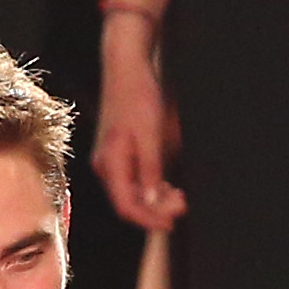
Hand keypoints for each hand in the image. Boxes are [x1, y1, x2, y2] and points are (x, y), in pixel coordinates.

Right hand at [95, 21, 183, 233]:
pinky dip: (151, 187)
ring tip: (179, 196)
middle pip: (129, 202)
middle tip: (182, 204)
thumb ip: (151, 170)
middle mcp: (106, 166)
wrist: (126, 66)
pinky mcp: (120, 153)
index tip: (172, 223)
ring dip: (155, 200)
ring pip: (132, 193)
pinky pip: (134, 180)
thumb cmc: (137, 95)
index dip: (149, 219)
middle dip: (156, 209)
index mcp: (110, 163)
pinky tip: (168, 185)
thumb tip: (154, 201)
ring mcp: (111, 160)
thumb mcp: (150, 134)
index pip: (126, 206)